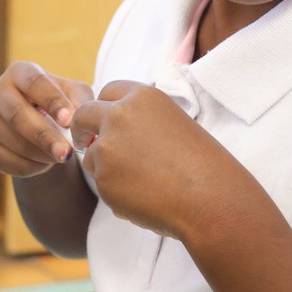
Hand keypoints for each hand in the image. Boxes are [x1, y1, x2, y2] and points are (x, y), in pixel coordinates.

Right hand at [0, 61, 93, 178]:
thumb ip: (80, 102)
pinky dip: (31, 167)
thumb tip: (76, 120)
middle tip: (66, 153)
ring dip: (41, 154)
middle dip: (44, 136)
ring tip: (62, 157)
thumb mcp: (75, 95)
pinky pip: (8, 161)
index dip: (52, 101)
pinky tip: (45, 163)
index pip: (34, 82)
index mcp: (20, 72)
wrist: (41, 124)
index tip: (69, 121)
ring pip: (13, 141)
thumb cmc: (61, 103)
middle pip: (16, 114)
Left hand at [72, 80, 239, 239]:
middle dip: (81, 128)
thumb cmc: (202, 163)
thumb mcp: (172, 122)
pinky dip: (116, 192)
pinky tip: (144, 198)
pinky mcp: (103, 179)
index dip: (103, 107)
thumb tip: (109, 131)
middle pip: (83, 115)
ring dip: (104, 167)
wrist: (210, 197)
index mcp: (141, 96)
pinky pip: (102, 184)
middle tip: (83, 140)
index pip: (108, 92)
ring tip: (142, 182)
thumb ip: (140, 121)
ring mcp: (107, 147)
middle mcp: (119, 116)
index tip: (101, 119)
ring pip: (91, 156)